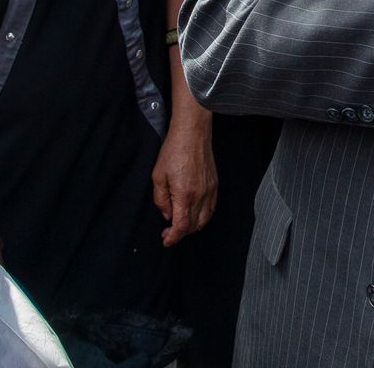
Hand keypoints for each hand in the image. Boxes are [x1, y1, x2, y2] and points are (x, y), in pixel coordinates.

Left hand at [152, 112, 216, 246]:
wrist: (193, 134)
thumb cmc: (173, 151)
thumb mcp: (158, 176)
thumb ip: (161, 199)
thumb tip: (167, 214)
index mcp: (185, 195)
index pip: (181, 226)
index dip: (173, 237)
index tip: (166, 240)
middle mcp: (200, 195)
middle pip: (193, 226)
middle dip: (180, 233)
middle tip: (168, 233)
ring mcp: (210, 190)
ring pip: (204, 219)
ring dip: (192, 227)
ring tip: (180, 225)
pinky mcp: (215, 184)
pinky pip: (211, 208)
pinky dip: (203, 217)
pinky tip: (194, 215)